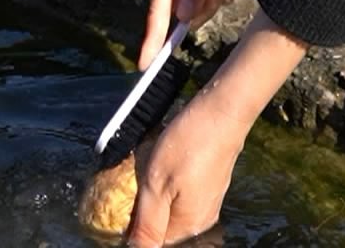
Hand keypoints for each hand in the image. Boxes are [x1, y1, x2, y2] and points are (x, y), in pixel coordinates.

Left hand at [126, 88, 247, 245]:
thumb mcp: (158, 184)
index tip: (121, 204)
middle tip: (134, 184)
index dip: (133, 227)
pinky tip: (163, 166)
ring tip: (148, 171)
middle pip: (164, 228)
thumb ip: (147, 224)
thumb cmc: (189, 144)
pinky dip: (168, 186)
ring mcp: (208, 202)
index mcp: (189, 226)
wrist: (223, 111)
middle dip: (144, 212)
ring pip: (172, 210)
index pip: (152, 242)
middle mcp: (201, 219)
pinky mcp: (210, 185)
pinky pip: (182, 196)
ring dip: (155, 196)